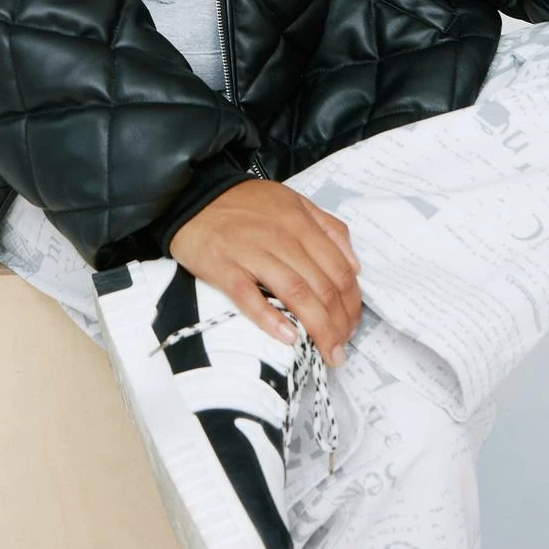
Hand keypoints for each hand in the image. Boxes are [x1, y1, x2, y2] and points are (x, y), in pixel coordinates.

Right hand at [169, 179, 362, 365]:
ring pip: (295, 294)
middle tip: (342, 347)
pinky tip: (288, 337)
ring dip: (317, 328)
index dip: (352, 303)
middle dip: (339, 323)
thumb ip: (327, 227)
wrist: (192, 197)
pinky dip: (270, 319)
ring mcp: (251, 253)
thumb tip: (355, 265)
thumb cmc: (245, 204)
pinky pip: (249, 297)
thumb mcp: (293, 202)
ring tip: (327, 352)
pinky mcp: (223, 268)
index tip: (353, 325)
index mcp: (301, 222)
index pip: (339, 269)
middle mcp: (281, 237)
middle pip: (322, 286)